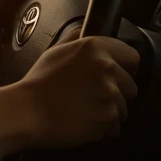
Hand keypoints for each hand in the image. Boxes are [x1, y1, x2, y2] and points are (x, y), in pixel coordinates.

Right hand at [0, 35, 139, 154]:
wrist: (27, 111)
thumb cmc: (38, 83)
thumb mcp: (55, 50)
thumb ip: (76, 39)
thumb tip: (86, 30)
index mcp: (95, 48)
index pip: (133, 57)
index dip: (124, 68)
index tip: (114, 76)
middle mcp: (106, 68)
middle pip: (131, 87)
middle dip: (117, 93)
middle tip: (93, 96)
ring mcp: (109, 94)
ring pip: (124, 109)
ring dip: (109, 112)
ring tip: (85, 110)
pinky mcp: (108, 118)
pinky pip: (115, 127)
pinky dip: (103, 129)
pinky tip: (84, 122)